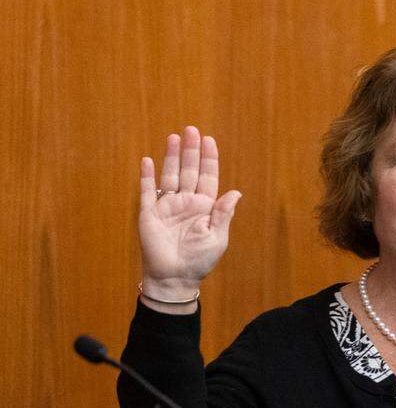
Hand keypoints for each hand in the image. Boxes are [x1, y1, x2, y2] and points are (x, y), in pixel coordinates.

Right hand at [138, 126, 241, 297]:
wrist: (174, 278)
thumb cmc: (199, 260)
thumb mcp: (217, 237)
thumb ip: (224, 214)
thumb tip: (236, 192)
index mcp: (205, 206)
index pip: (207, 177)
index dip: (208, 159)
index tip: (209, 140)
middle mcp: (186, 202)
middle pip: (189, 170)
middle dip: (191, 151)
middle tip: (192, 130)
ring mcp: (167, 207)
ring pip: (170, 176)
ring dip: (171, 157)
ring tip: (174, 137)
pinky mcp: (149, 214)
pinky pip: (147, 192)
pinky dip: (147, 176)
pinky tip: (148, 160)